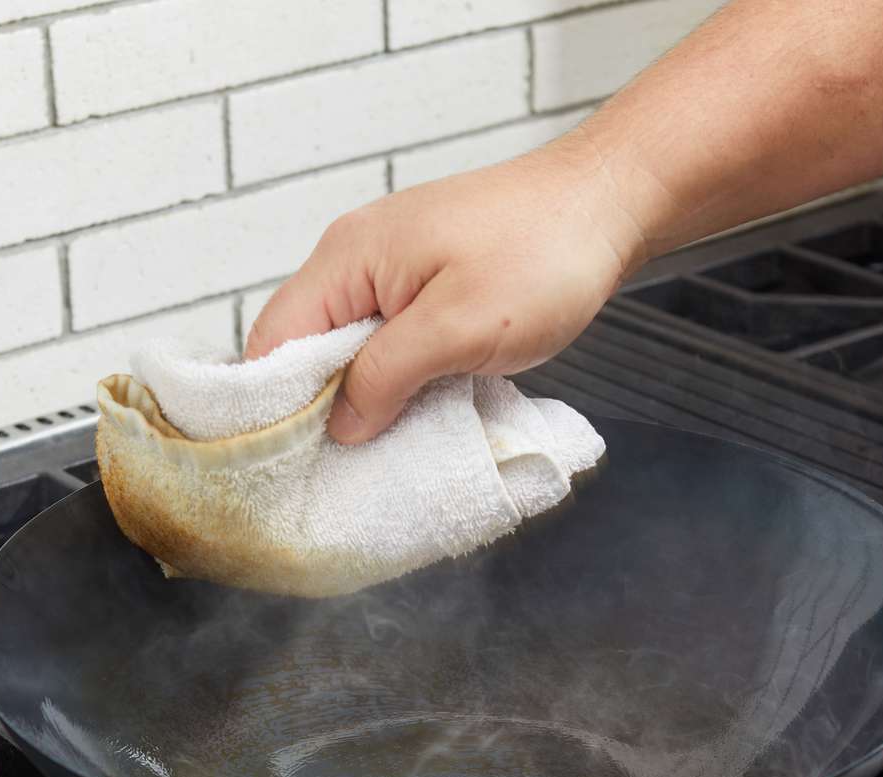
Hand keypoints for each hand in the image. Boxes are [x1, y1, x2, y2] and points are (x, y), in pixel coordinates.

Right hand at [243, 133, 653, 443]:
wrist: (609, 203)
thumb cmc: (545, 254)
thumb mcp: (460, 327)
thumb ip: (387, 374)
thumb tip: (339, 424)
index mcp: (348, 258)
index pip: (273, 339)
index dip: (273, 403)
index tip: (291, 461)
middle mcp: (355, 256)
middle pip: (303, 344)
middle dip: (316, 406)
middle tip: (336, 467)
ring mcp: (390, 266)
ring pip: (346, 345)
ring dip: (360, 394)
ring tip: (372, 448)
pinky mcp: (424, 278)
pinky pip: (384, 335)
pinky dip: (391, 375)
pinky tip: (409, 409)